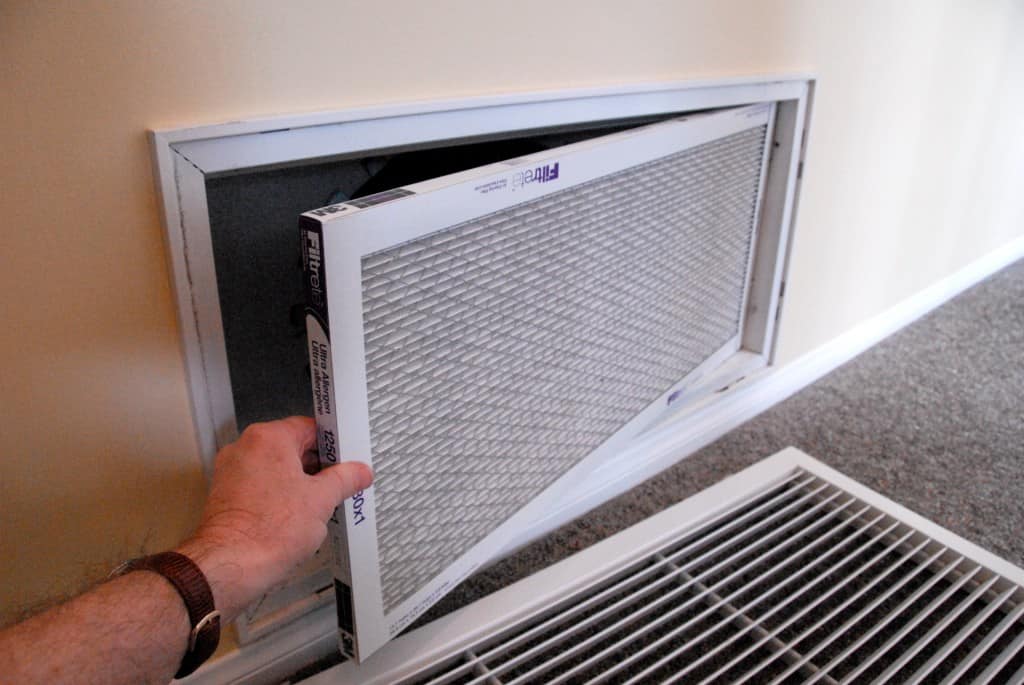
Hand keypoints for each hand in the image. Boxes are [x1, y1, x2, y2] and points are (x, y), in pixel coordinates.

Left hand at [175, 416, 371, 621]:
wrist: (231, 566)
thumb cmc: (268, 531)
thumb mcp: (323, 500)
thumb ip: (345, 478)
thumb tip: (359, 472)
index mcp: (268, 438)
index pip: (310, 428)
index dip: (333, 446)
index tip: (347, 461)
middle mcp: (245, 448)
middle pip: (291, 447)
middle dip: (316, 467)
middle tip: (337, 486)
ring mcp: (231, 471)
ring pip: (275, 468)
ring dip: (297, 483)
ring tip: (316, 507)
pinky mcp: (225, 494)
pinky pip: (259, 485)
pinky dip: (277, 496)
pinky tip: (293, 518)